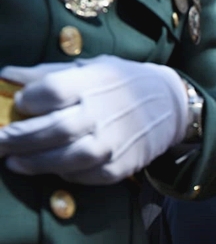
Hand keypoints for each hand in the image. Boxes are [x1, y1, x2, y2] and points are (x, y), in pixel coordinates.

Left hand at [0, 55, 191, 184]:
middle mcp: (105, 113)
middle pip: (54, 129)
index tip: (20, 103)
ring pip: (68, 159)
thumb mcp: (90, 68)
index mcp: (95, 82)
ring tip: (13, 162)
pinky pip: (88, 175)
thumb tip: (7, 76)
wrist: (170, 105)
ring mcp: (115, 142)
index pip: (52, 91)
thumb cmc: (123, 83)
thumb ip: (48, 74)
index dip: (29, 99)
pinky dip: (66, 174)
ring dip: (35, 162)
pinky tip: (52, 168)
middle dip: (18, 138)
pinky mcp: (123, 165)